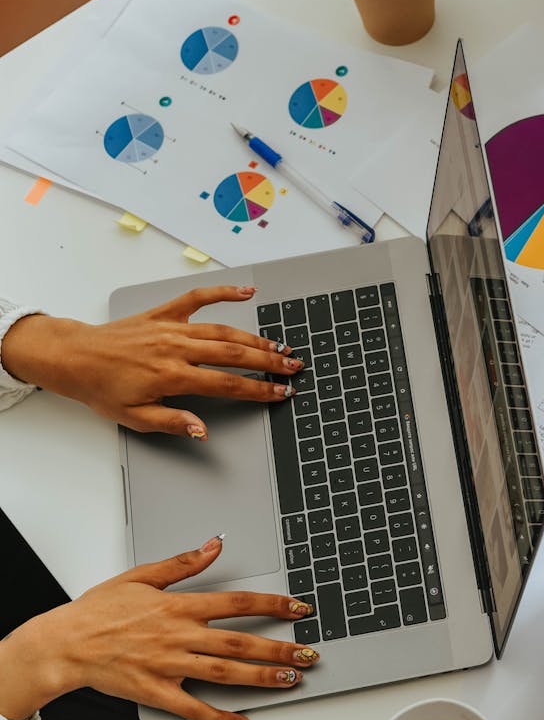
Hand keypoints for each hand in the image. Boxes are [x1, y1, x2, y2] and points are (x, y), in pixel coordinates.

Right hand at [0, 537, 318, 719]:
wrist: (63, 644)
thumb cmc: (98, 610)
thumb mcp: (141, 576)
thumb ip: (184, 563)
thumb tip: (214, 545)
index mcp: (180, 606)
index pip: (238, 603)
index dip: (273, 605)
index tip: (299, 608)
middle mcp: (180, 636)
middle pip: (240, 642)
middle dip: (280, 648)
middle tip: (309, 653)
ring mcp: (170, 665)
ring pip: (226, 673)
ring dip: (262, 677)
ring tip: (291, 680)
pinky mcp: (157, 691)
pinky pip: (195, 708)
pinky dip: (221, 717)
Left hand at [2, 286, 302, 438]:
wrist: (74, 357)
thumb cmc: (102, 388)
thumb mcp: (135, 418)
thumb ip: (173, 422)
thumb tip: (203, 429)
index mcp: (171, 376)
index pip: (227, 384)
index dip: (259, 390)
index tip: (281, 392)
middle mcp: (176, 349)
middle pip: (234, 354)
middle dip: (269, 361)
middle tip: (293, 366)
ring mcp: (172, 328)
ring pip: (223, 331)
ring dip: (255, 338)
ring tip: (279, 346)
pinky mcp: (164, 313)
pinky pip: (198, 297)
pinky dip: (223, 291)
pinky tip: (246, 291)